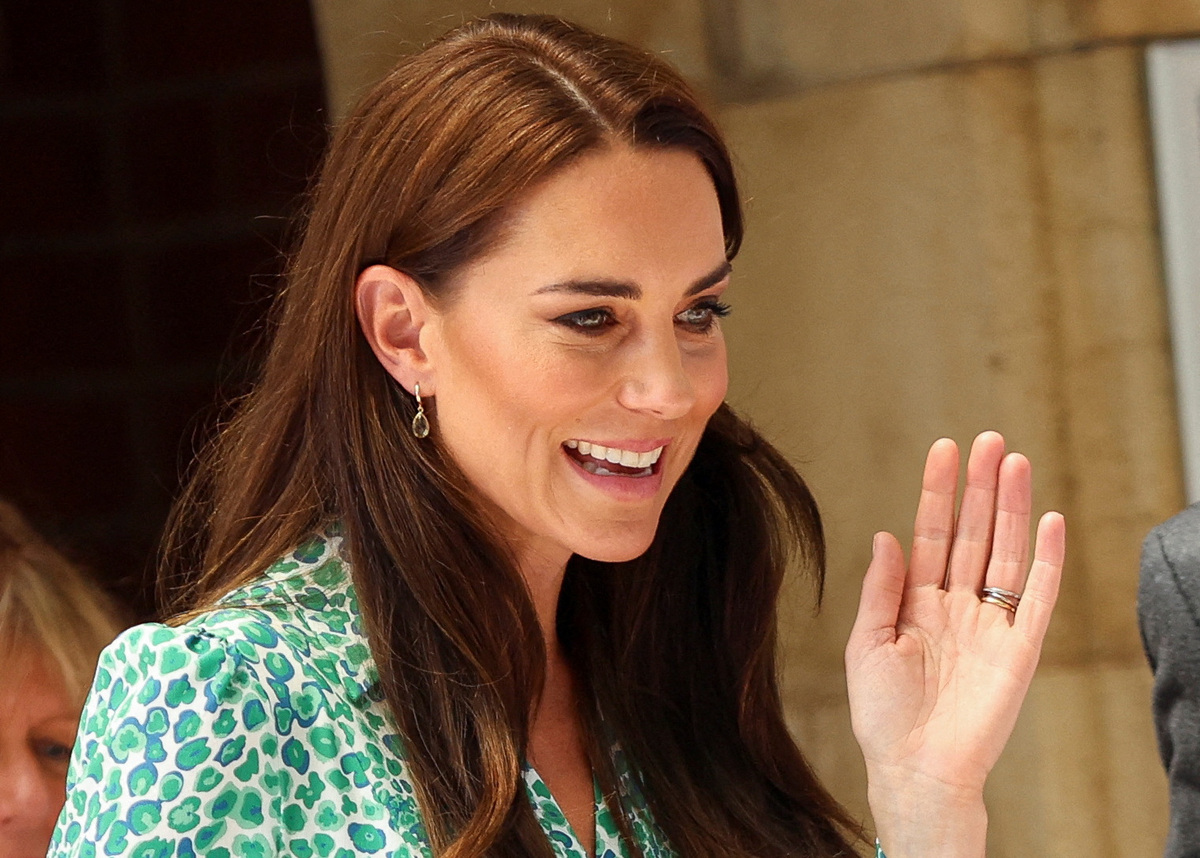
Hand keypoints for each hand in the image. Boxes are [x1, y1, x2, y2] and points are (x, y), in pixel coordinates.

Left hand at [844, 432, 1064, 854]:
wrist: (916, 770)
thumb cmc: (883, 715)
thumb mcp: (867, 643)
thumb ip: (881, 589)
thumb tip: (887, 534)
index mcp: (918, 602)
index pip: (933, 534)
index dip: (939, 492)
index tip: (945, 448)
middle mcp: (958, 606)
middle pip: (974, 534)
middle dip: (980, 487)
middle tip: (989, 439)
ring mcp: (991, 625)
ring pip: (1006, 553)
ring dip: (1012, 508)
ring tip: (1016, 461)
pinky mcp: (1020, 650)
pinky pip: (1038, 598)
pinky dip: (1047, 560)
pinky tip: (1049, 520)